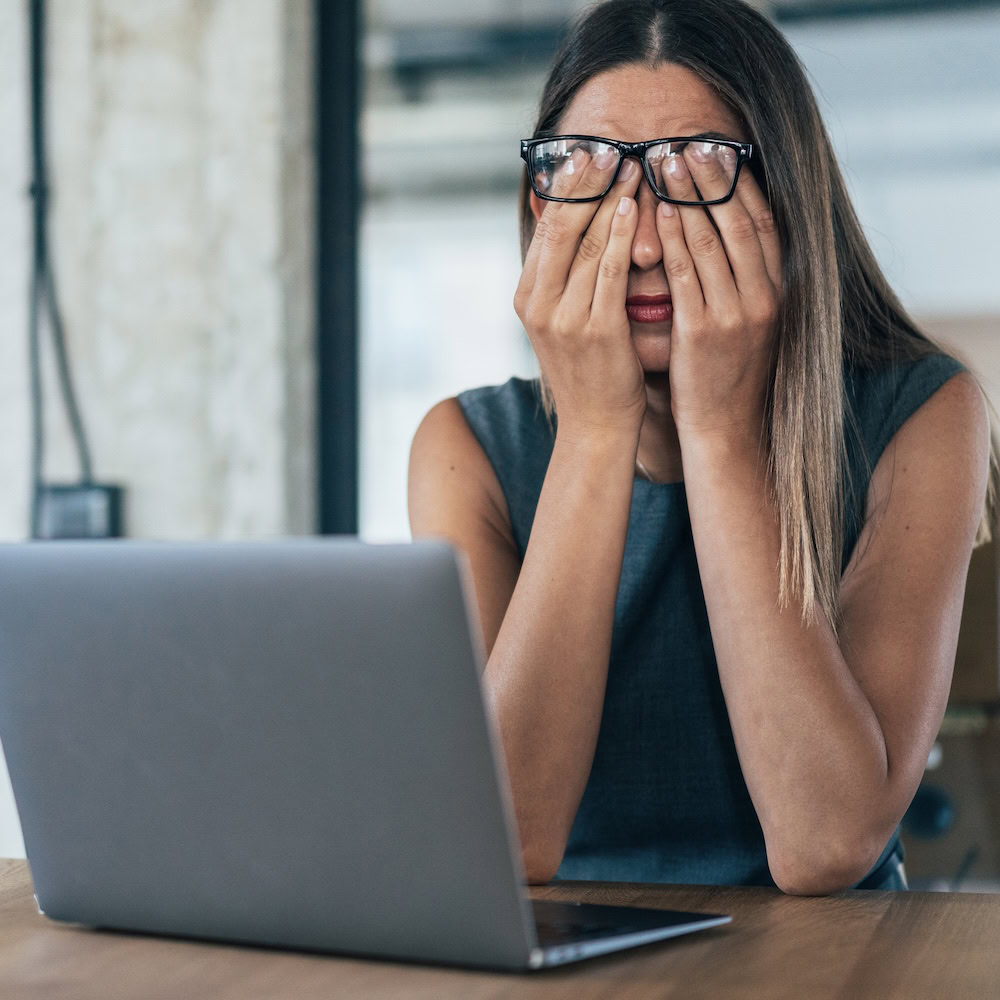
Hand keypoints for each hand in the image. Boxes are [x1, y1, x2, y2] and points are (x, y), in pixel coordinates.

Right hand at [514, 149, 645, 438]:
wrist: (596, 425)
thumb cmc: (588, 369)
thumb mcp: (563, 319)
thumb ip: (564, 276)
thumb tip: (574, 225)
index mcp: (526, 296)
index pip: (546, 228)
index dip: (567, 187)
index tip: (587, 152)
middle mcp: (538, 303)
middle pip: (562, 227)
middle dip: (587, 182)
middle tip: (610, 145)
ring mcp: (564, 317)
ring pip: (588, 243)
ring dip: (612, 198)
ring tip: (633, 165)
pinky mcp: (596, 330)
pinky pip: (610, 271)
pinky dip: (623, 235)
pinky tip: (636, 207)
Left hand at [653, 143, 782, 443]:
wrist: (725, 429)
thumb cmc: (725, 374)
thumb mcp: (745, 323)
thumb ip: (738, 280)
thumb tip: (721, 236)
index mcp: (776, 291)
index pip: (762, 222)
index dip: (741, 183)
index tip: (720, 149)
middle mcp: (764, 297)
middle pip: (738, 222)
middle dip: (711, 178)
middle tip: (686, 141)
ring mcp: (737, 314)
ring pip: (713, 241)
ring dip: (688, 196)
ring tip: (665, 161)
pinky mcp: (705, 332)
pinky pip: (687, 275)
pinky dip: (675, 239)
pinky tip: (659, 212)